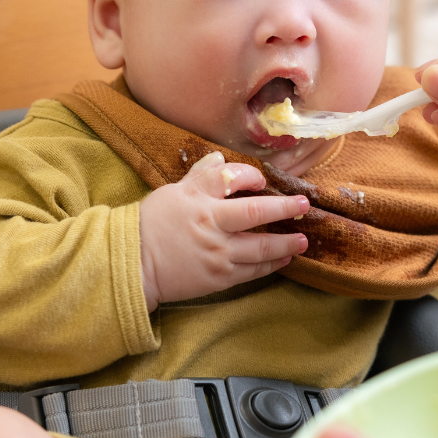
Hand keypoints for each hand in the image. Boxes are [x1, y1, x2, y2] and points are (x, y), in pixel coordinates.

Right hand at [138, 151, 309, 309]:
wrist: (134, 265)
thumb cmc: (150, 226)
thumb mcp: (172, 193)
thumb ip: (199, 177)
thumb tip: (220, 161)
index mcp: (197, 199)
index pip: (231, 178)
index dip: (251, 176)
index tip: (261, 180)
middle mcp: (211, 224)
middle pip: (256, 213)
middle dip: (285, 208)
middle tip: (304, 205)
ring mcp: (217, 253)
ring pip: (261, 247)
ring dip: (286, 243)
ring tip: (302, 239)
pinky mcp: (219, 277)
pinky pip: (253, 271)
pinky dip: (271, 265)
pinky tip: (284, 259)